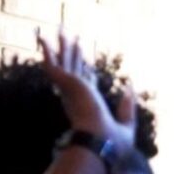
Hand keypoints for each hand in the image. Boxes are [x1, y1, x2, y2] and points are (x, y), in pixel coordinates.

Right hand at [35, 29, 136, 156]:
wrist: (100, 144)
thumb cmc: (112, 143)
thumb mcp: (126, 123)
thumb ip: (128, 107)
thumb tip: (130, 88)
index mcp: (89, 104)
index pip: (86, 83)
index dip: (85, 69)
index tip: (86, 60)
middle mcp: (77, 96)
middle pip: (74, 68)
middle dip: (72, 53)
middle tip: (71, 38)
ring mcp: (69, 89)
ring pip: (64, 62)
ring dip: (62, 46)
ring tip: (61, 29)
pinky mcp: (65, 84)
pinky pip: (53, 64)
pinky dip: (47, 51)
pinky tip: (42, 37)